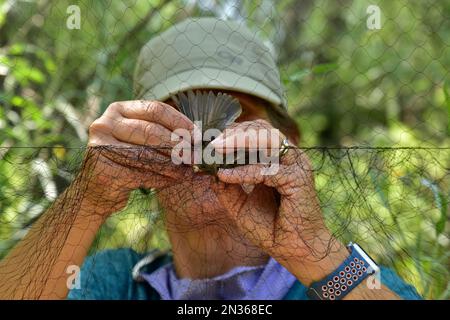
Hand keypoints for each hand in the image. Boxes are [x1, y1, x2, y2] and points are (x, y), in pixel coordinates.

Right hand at [75, 100, 194, 216]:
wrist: (96, 192)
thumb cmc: (125, 162)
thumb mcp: (138, 139)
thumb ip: (160, 131)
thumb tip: (195, 133)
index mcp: (117, 110)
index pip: (155, 109)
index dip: (180, 121)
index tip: (197, 135)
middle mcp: (105, 123)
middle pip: (152, 131)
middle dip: (178, 144)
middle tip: (196, 155)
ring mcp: (100, 146)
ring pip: (148, 154)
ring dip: (173, 164)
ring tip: (188, 169)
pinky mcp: (103, 169)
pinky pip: (141, 173)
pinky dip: (161, 178)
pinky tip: (173, 180)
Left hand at [211, 119, 347, 282]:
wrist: (293, 251)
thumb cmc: (270, 228)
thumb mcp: (239, 205)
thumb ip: (226, 187)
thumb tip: (208, 169)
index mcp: (277, 158)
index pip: (254, 132)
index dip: (231, 132)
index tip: (207, 139)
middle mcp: (288, 157)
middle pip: (260, 129)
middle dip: (233, 133)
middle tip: (210, 142)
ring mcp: (296, 165)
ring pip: (267, 140)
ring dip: (238, 142)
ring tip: (216, 149)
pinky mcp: (298, 179)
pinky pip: (267, 169)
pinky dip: (244, 171)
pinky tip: (225, 175)